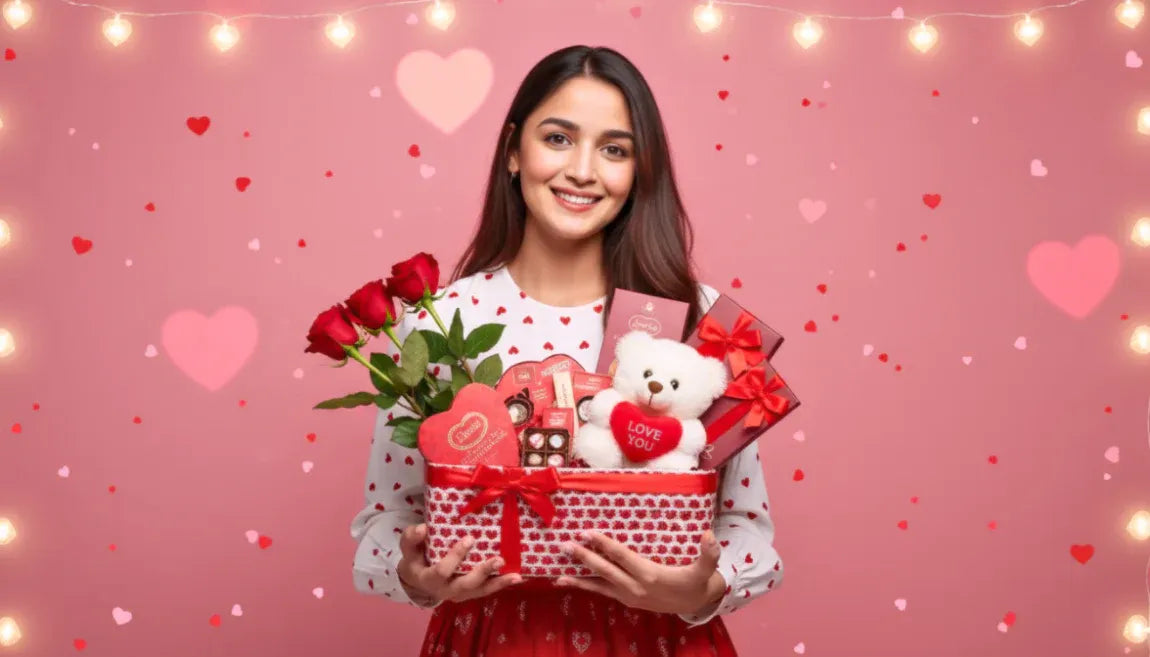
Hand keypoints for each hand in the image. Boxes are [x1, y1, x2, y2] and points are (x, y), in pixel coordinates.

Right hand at [396, 523, 522, 602]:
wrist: (417, 581)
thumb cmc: (415, 559)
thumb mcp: (407, 548)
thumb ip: (412, 538)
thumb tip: (423, 528)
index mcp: (429, 578)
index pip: (443, 571)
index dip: (456, 557)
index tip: (469, 539)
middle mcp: (446, 590)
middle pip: (466, 585)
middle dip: (483, 572)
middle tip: (499, 559)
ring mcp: (460, 594)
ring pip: (480, 591)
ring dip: (498, 583)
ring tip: (516, 576)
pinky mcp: (470, 593)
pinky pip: (486, 590)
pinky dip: (501, 584)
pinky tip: (517, 577)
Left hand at [555, 530, 725, 615]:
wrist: (695, 605)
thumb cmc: (697, 582)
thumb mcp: (705, 570)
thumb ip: (708, 554)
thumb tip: (709, 535)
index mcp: (650, 575)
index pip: (622, 557)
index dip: (605, 545)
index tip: (588, 533)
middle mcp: (635, 587)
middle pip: (605, 570)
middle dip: (585, 558)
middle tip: (565, 545)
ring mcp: (628, 595)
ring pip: (599, 585)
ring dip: (579, 577)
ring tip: (557, 574)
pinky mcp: (626, 599)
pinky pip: (601, 592)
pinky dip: (585, 587)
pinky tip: (568, 582)